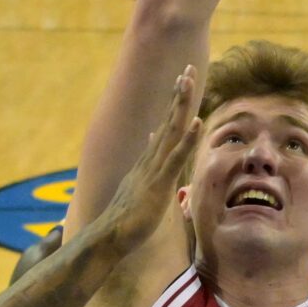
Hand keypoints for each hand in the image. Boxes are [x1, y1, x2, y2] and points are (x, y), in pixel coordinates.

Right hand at [95, 63, 203, 243]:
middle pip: (169, 120)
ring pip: (171, 131)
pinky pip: (176, 157)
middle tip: (188, 68)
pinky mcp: (158, 183)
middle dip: (179, 94)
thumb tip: (152, 141)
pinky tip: (197, 121)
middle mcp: (150, 159)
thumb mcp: (141, 186)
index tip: (183, 81)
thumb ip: (149, 164)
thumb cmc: (127, 219)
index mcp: (148, 161)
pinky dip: (188, 139)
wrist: (109, 237)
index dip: (175, 104)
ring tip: (188, 81)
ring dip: (181, 105)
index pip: (165, 127)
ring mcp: (153, 169)